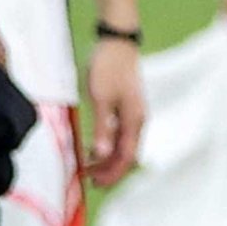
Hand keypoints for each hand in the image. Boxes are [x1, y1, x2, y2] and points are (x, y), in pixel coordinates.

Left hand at [81, 35, 145, 184]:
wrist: (117, 43)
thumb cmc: (109, 67)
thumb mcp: (101, 98)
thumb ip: (102, 127)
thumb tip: (102, 154)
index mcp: (135, 121)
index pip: (126, 157)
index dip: (111, 173)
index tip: (94, 182)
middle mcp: (138, 121)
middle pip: (127, 155)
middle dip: (110, 170)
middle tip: (88, 179)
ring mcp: (133, 115)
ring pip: (124, 146)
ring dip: (108, 158)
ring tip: (88, 166)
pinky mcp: (127, 108)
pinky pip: (120, 134)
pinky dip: (108, 145)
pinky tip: (93, 147)